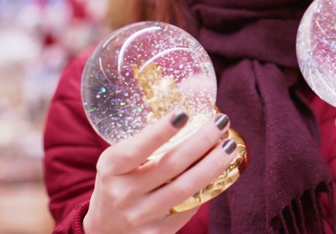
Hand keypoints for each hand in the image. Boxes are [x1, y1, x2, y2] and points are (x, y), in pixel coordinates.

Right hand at [83, 112, 236, 233]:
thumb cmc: (118, 183)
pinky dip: (208, 187)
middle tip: (222, 121)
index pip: (135, 149)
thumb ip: (143, 145)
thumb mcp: (117, 163)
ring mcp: (140, 216)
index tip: (183, 113)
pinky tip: (221, 172)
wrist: (105, 230)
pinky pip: (190, 207)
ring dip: (213, 164)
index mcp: (110, 169)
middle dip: (202, 141)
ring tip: (229, 146)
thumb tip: (188, 116)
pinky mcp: (157, 233)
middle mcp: (123, 194)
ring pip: (186, 188)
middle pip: (171, 165)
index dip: (160, 132)